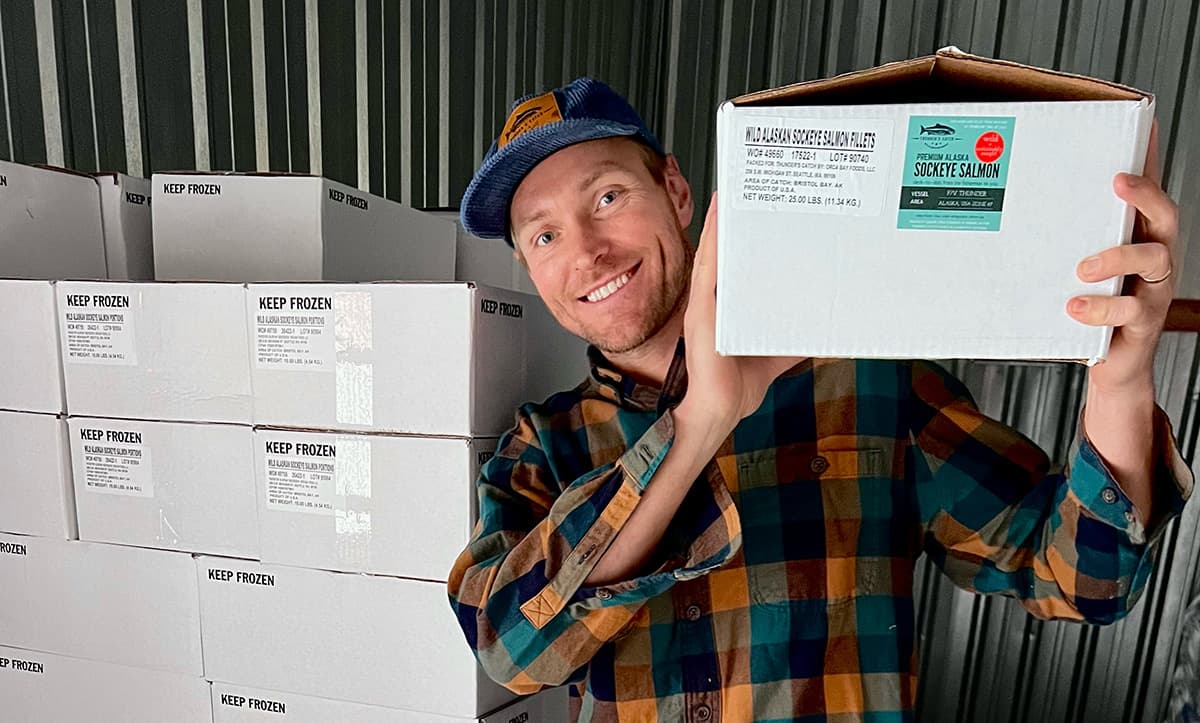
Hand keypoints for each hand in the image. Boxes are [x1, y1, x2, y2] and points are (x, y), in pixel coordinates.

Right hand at [677, 193, 803, 434]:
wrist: (717, 410)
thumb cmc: (735, 386)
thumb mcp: (774, 357)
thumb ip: (792, 343)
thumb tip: (821, 335)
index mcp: (729, 310)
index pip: (737, 268)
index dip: (744, 240)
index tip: (760, 214)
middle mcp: (715, 302)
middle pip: (725, 255)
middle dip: (733, 225)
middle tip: (747, 194)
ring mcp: (704, 304)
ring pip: (713, 255)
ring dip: (719, 226)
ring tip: (729, 196)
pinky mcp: (700, 311)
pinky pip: (706, 270)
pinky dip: (711, 243)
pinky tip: (718, 221)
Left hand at [1068, 121, 1176, 394]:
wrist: (1112, 362)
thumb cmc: (1095, 306)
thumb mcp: (1081, 266)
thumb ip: (1072, 235)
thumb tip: (1040, 198)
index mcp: (1140, 237)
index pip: (1149, 191)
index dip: (1149, 158)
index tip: (1143, 123)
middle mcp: (1155, 257)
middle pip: (1166, 214)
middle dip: (1144, 194)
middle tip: (1118, 181)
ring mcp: (1153, 289)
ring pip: (1153, 259)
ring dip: (1117, 257)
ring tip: (1082, 268)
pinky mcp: (1143, 322)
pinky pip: (1130, 311)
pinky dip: (1100, 308)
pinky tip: (1075, 307)